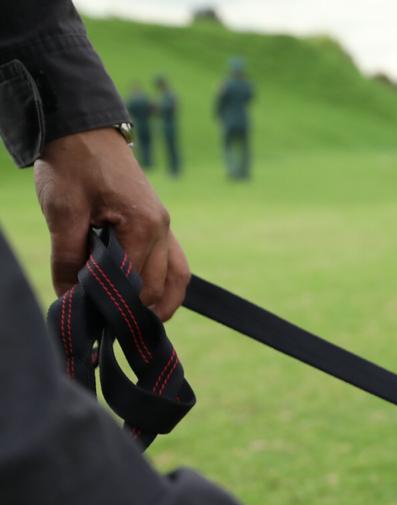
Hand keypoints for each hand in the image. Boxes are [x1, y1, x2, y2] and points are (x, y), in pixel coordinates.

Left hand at [34, 128, 189, 319]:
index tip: (91, 320)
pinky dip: (167, 286)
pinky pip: (175, 264)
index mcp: (143, 226)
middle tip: (107, 327)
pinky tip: (152, 299)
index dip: (113, 304)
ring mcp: (166, 227)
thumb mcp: (63, 211)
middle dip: (134, 309)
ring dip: (163, 303)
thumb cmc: (73, 165)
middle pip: (157, 286)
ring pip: (177, 278)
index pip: (133, 282)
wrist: (84, 129)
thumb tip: (69, 296)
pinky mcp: (160, 224)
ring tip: (141, 324)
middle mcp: (163, 230)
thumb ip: (68, 257)